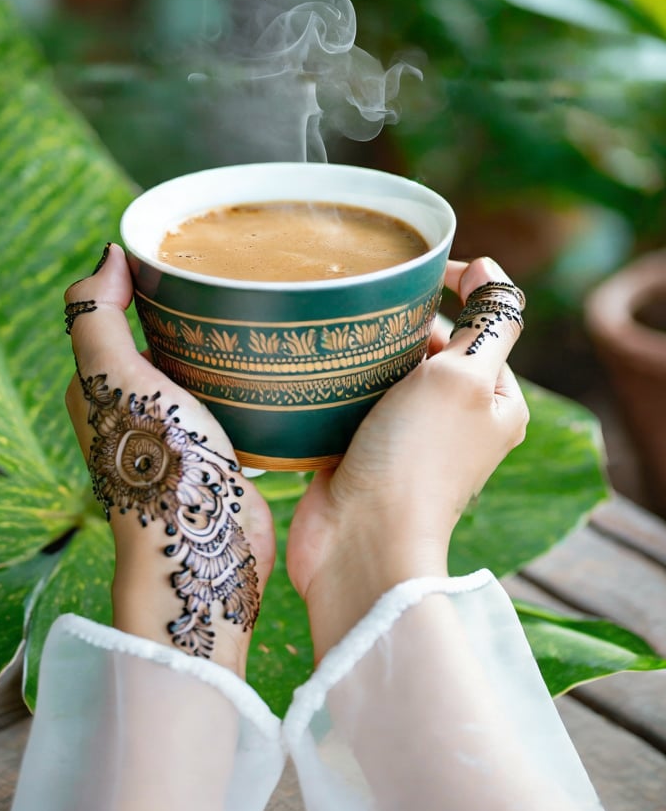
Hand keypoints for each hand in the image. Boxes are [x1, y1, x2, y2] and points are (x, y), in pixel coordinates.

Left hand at [64, 244, 274, 677]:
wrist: (205, 548)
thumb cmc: (156, 464)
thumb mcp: (113, 374)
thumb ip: (95, 314)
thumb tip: (108, 255)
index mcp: (100, 384)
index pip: (120, 311)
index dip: (149, 278)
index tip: (193, 253)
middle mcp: (137, 406)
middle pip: (167, 335)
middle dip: (197, 305)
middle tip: (241, 274)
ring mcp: (181, 430)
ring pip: (203, 365)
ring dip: (228, 341)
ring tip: (267, 308)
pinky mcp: (222, 450)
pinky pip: (234, 397)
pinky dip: (251, 376)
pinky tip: (280, 360)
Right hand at [286, 256, 528, 661]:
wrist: (360, 540)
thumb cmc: (419, 457)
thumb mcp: (466, 377)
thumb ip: (488, 322)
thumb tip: (490, 271)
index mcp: (496, 402)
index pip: (483, 326)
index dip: (455, 288)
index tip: (414, 272)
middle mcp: (456, 420)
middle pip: (430, 344)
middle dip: (400, 320)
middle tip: (365, 304)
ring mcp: (406, 437)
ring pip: (385, 369)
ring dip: (363, 349)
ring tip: (334, 327)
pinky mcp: (360, 449)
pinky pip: (350, 399)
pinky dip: (336, 380)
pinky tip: (315, 362)